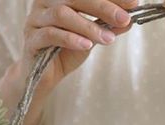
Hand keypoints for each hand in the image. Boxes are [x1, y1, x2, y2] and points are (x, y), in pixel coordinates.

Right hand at [19, 0, 137, 91]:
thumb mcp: (91, 38)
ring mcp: (35, 19)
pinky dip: (71, 39)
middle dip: (103, 7)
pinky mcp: (31, 40)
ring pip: (62, 14)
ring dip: (89, 26)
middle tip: (124, 19)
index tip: (133, 4)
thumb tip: (129, 20)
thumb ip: (106, 27)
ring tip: (108, 40)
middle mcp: (45, 2)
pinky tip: (87, 46)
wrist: (45, 77)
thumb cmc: (67, 52)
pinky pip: (50, 34)